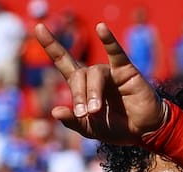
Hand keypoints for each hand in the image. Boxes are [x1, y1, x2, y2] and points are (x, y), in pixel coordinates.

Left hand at [35, 22, 163, 144]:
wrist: (144, 132)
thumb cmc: (117, 128)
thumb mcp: (90, 129)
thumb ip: (73, 122)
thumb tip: (55, 111)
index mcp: (83, 87)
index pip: (64, 62)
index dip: (52, 46)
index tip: (38, 27)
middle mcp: (95, 76)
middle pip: (78, 74)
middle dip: (79, 94)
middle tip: (85, 114)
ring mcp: (110, 72)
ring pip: (95, 73)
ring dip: (93, 92)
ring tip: (96, 111)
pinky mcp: (126, 71)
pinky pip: (116, 53)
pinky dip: (109, 40)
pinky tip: (101, 28)